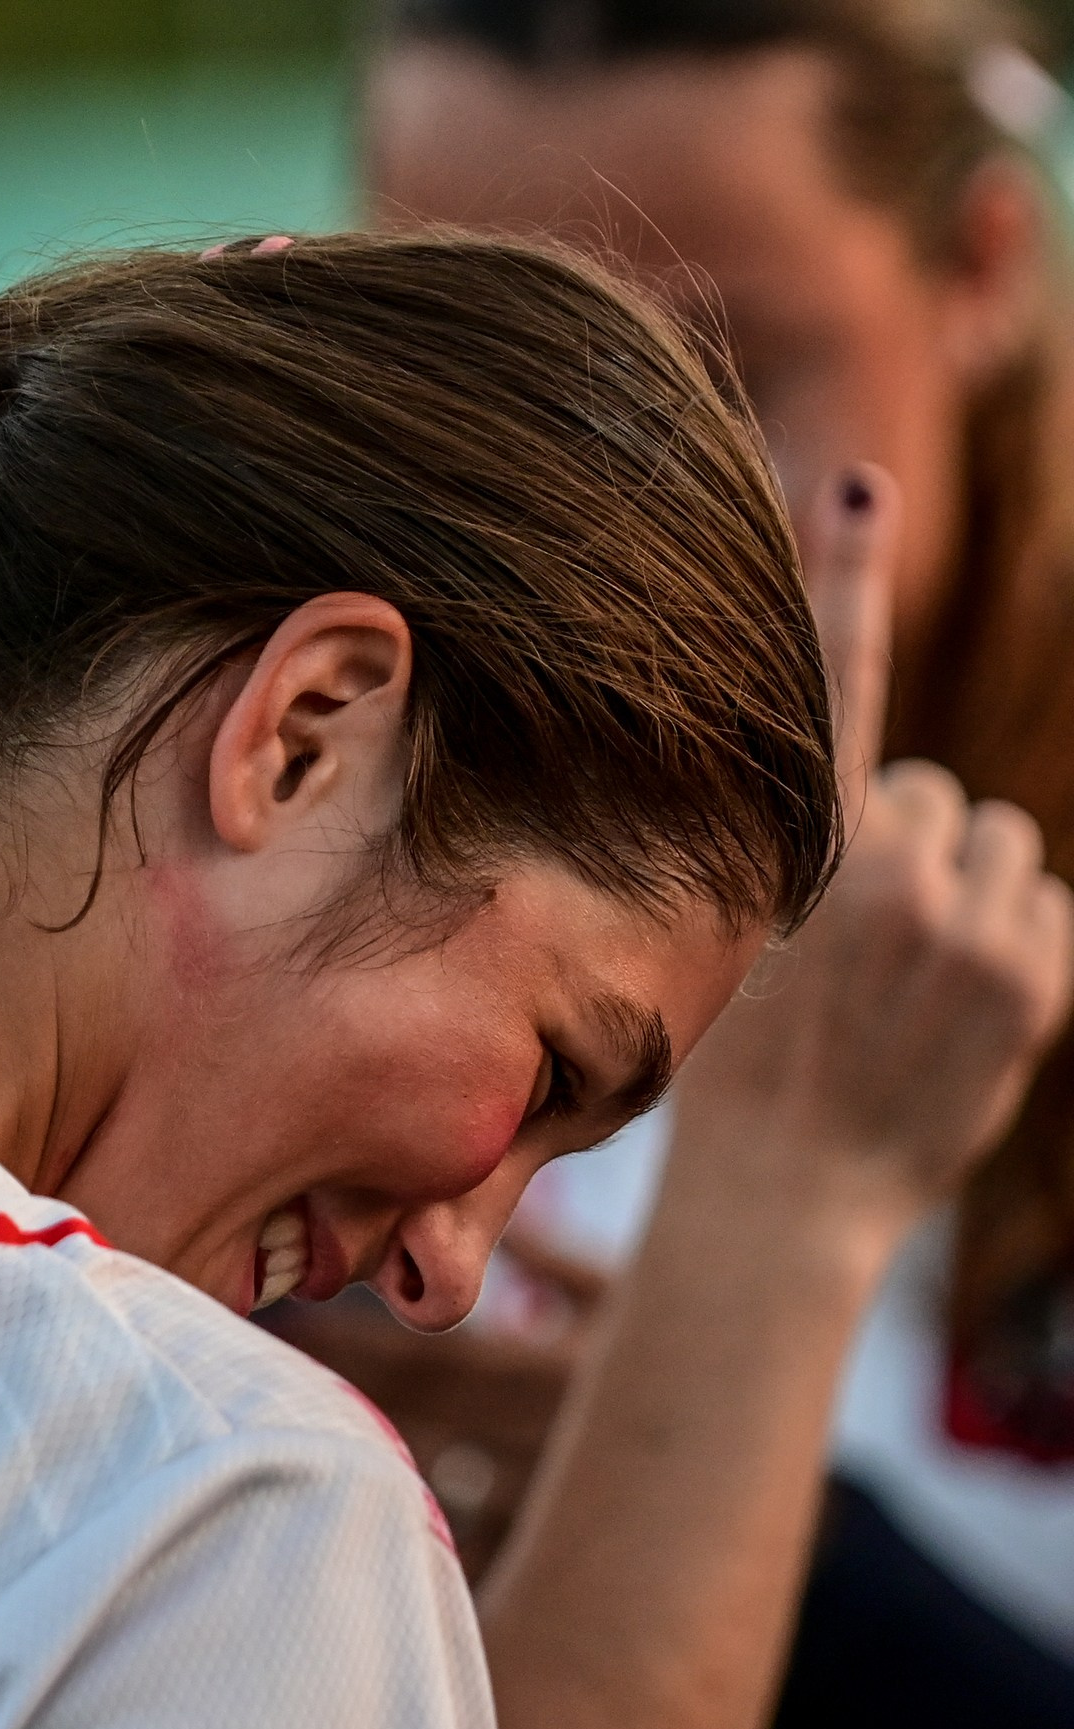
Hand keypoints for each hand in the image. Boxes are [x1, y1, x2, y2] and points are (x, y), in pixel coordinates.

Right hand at [673, 466, 1073, 1248]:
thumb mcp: (725, 961)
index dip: (841, 581)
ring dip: (968, 899)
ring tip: (909, 988)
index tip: (862, 485)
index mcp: (790, 857)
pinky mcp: (1030, 973)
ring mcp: (963, 919)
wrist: (781, 1205)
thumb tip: (883, 820)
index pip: (826, 693)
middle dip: (913, 854)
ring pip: (997, 845)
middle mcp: (880, 868)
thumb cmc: (738, 1088)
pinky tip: (957, 1017)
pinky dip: (1016, 956)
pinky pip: (1044, 910)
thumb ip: (807, 872)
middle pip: (933, 795)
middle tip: (861, 953)